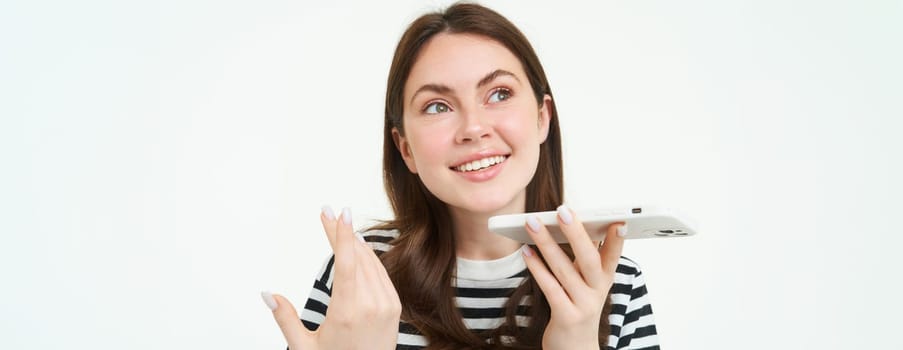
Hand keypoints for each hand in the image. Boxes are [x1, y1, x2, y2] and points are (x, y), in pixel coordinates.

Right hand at [262, 207, 401, 349]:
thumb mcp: (304, 347)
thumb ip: (285, 319)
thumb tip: (267, 294)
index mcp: (347, 312)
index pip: (347, 263)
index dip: (342, 235)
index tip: (339, 213)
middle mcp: (370, 305)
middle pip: (357, 257)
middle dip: (341, 233)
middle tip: (328, 212)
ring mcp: (386, 304)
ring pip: (371, 262)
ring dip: (354, 243)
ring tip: (338, 226)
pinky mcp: (395, 306)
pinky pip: (381, 273)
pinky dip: (369, 257)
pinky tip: (358, 248)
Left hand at [521, 205, 625, 349]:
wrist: (575, 349)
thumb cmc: (578, 307)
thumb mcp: (587, 283)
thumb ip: (583, 258)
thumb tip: (573, 224)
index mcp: (605, 280)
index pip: (614, 256)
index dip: (617, 240)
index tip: (619, 221)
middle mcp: (597, 292)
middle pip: (589, 259)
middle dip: (576, 233)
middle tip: (562, 210)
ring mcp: (583, 305)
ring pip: (564, 269)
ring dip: (546, 243)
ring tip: (532, 223)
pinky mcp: (566, 317)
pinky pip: (550, 288)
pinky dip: (537, 267)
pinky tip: (526, 251)